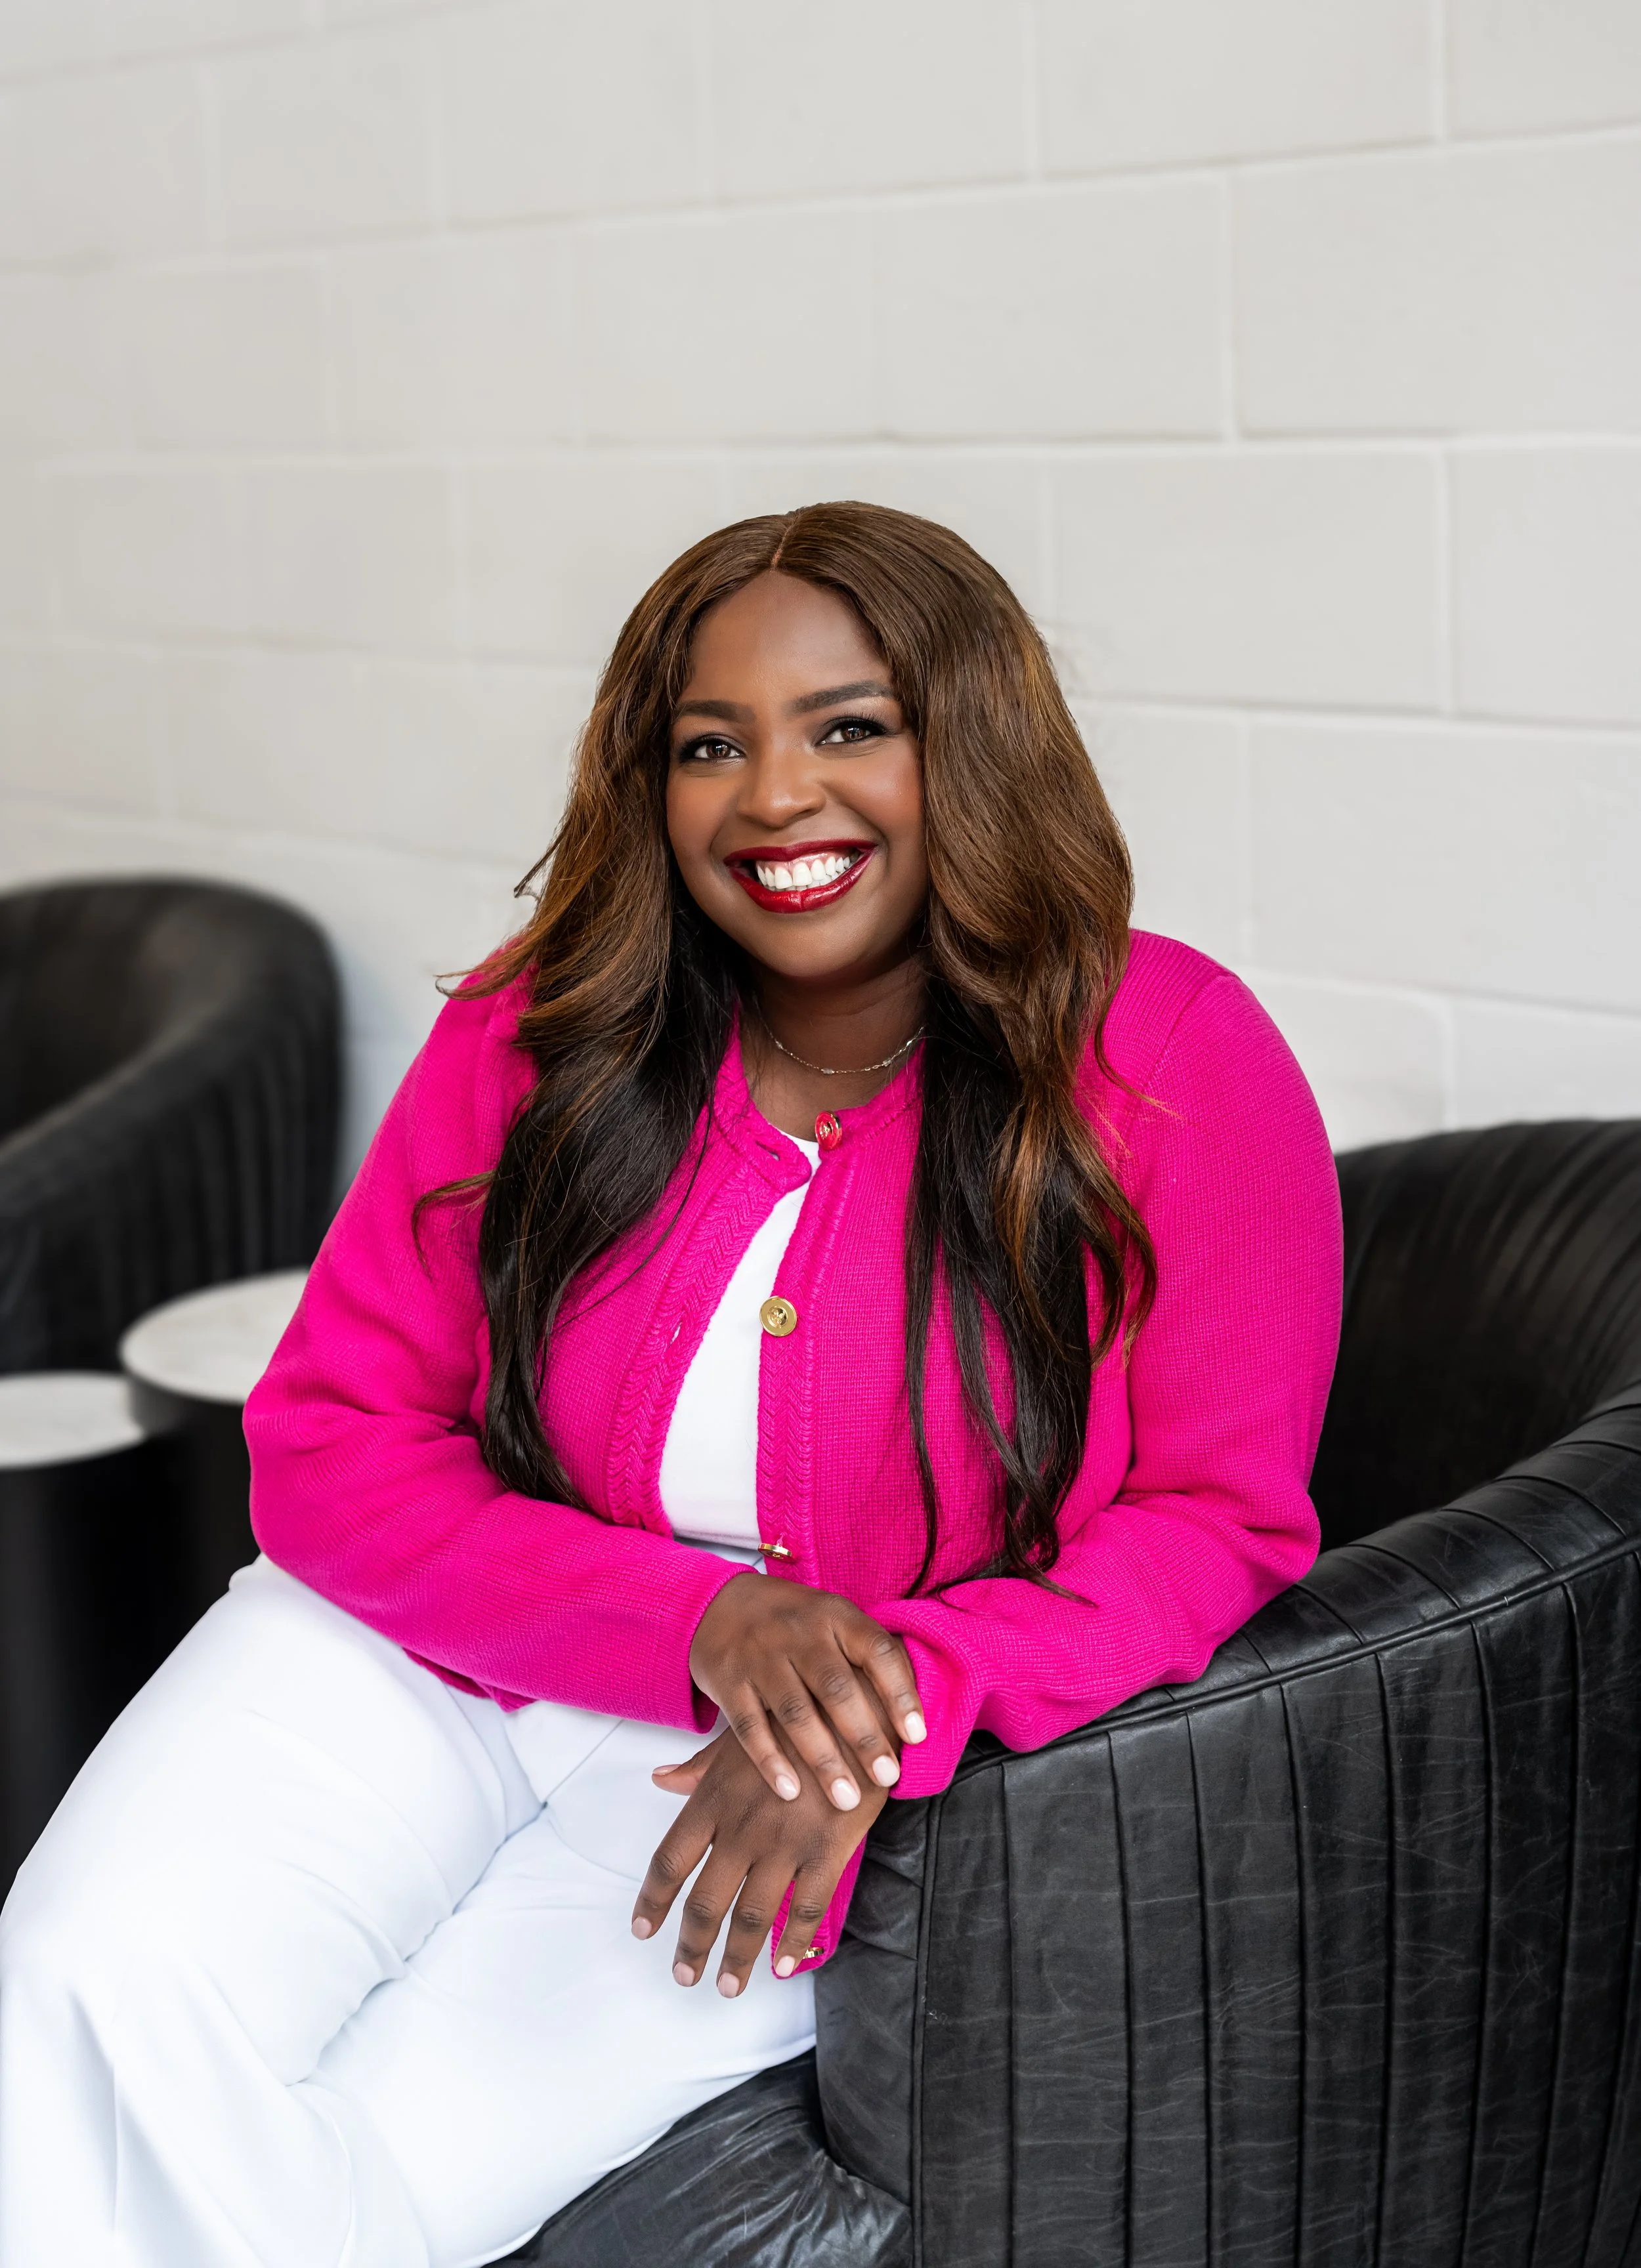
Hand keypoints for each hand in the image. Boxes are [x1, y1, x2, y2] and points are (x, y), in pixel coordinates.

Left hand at [634, 1729, 884, 1992]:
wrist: (854, 1705)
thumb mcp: (737, 1736)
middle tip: (685, 1976)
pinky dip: (793, 1943)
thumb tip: (659, 1778)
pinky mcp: (828, 1850)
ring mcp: (786, 1843)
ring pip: (752, 1915)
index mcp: (714, 1799)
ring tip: (728, 1986)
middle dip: (692, 1945)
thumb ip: (698, 1767)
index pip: (671, 1860)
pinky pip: (806, 1908)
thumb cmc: (792, 1718)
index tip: (642, 1929)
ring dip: (737, 1957)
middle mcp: (743, 1828)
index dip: (653, 1900)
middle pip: (706, 1900)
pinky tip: (783, 1966)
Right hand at [689, 1575, 924, 1810]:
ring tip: (846, 1799)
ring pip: (796, 1713)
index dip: (900, 1693)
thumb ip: (865, 1658)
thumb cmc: (794, 1623)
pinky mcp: (729, 1680)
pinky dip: (770, 1761)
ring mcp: (761, 1656)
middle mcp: (800, 1633)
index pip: (877, 1651)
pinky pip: (750, 1726)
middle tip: (886, 1777)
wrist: (717, 1603)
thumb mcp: (832, 1620)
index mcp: (836, 1616)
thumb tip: (912, 1717)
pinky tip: (790, 1791)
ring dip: (823, 1760)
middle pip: (837, 1688)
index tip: (917, 1736)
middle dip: (865, 1737)